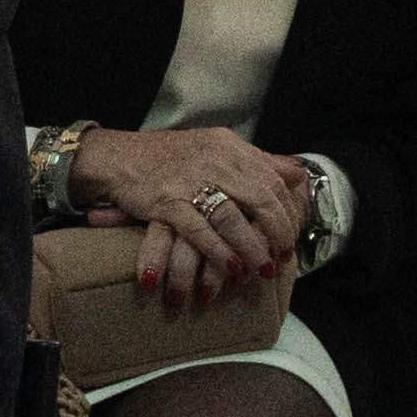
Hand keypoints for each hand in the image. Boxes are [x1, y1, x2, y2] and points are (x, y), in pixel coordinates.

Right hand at [65, 126, 305, 306]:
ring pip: (232, 217)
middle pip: (260, 197)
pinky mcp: (167, 202)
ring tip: (263, 269)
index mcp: (230, 147)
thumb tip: (297, 174)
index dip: (287, 211)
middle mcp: (214, 160)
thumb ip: (257, 160)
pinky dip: (218, 252)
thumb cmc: (171, 157)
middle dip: (277, 232)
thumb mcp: (217, 148)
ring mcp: (189, 181)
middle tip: (282, 257)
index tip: (291, 235)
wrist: (118, 157)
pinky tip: (232, 268)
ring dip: (251, 247)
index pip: (273, 179)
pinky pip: (199, 231)